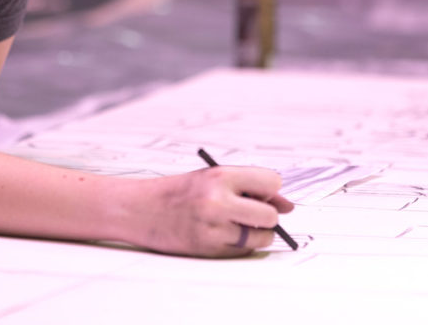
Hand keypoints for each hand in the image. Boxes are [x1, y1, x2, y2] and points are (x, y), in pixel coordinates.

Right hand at [133, 166, 293, 256]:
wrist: (139, 209)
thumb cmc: (178, 192)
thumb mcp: (210, 179)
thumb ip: (249, 188)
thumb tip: (288, 206)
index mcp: (219, 176)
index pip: (271, 181)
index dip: (270, 190)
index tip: (260, 193)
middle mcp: (218, 201)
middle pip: (270, 215)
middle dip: (267, 217)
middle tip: (250, 213)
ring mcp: (213, 228)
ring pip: (260, 237)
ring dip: (255, 233)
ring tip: (235, 224)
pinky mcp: (208, 248)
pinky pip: (242, 250)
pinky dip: (239, 245)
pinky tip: (220, 234)